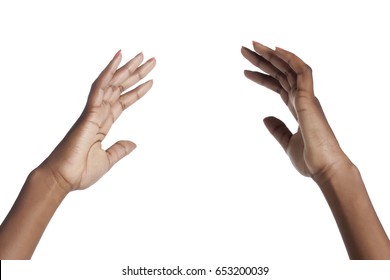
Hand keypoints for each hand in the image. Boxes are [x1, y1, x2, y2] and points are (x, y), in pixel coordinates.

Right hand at [41, 51, 155, 191]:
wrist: (62, 179)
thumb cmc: (79, 171)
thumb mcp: (107, 160)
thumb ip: (120, 150)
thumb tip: (134, 143)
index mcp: (102, 124)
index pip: (123, 102)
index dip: (136, 91)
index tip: (150, 81)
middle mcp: (98, 114)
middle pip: (120, 88)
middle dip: (136, 74)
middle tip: (151, 59)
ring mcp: (93, 111)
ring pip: (112, 83)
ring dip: (127, 69)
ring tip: (142, 56)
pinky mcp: (88, 113)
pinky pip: (99, 88)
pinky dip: (108, 73)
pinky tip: (118, 59)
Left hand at [242, 42, 349, 179]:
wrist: (324, 168)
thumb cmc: (310, 159)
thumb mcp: (287, 143)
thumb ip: (277, 129)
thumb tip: (265, 118)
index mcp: (298, 108)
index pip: (278, 86)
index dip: (263, 77)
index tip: (245, 71)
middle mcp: (303, 99)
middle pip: (281, 73)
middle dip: (263, 61)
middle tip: (244, 49)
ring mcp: (307, 98)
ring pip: (289, 68)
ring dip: (272, 55)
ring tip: (253, 45)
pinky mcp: (309, 99)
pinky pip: (302, 72)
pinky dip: (290, 58)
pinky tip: (275, 50)